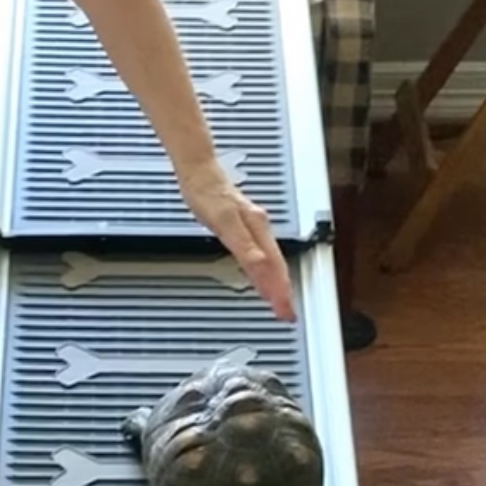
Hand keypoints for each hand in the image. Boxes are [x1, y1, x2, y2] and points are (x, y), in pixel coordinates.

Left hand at [180, 160, 295, 321]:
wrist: (199, 171)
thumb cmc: (208, 193)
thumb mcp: (224, 222)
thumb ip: (244, 246)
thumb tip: (261, 266)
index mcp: (258, 229)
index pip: (274, 268)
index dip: (280, 292)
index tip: (285, 312)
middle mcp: (260, 229)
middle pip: (277, 266)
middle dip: (283, 292)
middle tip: (287, 314)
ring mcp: (254, 227)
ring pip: (272, 261)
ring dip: (277, 283)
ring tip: (280, 300)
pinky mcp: (245, 226)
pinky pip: (262, 253)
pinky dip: (265, 270)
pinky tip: (262, 275)